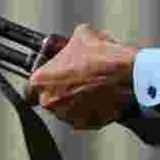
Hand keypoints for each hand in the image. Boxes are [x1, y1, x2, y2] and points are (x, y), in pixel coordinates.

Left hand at [24, 24, 139, 130]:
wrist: (130, 76)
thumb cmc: (102, 55)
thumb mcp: (82, 35)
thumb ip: (68, 43)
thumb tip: (71, 43)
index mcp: (40, 81)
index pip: (29, 88)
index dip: (43, 81)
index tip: (53, 78)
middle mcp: (50, 103)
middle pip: (50, 99)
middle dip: (62, 91)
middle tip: (79, 79)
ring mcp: (69, 117)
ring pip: (68, 110)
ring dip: (77, 101)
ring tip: (95, 87)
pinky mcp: (88, 125)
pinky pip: (86, 117)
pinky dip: (93, 109)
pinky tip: (104, 96)